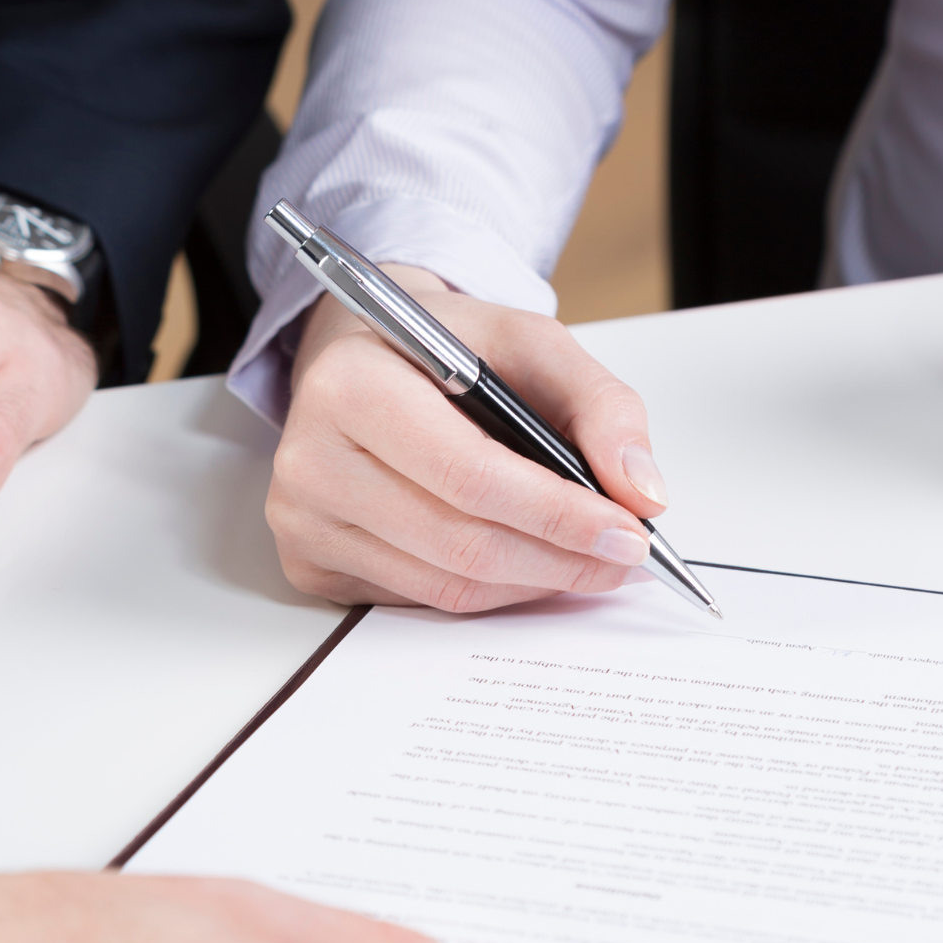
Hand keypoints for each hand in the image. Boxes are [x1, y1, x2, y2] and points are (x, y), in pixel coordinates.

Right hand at [270, 267, 668, 612]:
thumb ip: (599, 406)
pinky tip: (522, 561)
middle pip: (459, 542)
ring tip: (586, 560)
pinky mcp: (308, 564)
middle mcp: (309, 457)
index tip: (629, 530)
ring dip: (531, 582)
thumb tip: (641, 492)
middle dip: (560, 559)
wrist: (362, 357)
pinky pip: (419, 600)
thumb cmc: (442, 349)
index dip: (558, 514)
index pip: (469, 475)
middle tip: (625, 556)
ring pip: (444, 585)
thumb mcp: (529, 342)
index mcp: (350, 385)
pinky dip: (486, 590)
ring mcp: (300, 520)